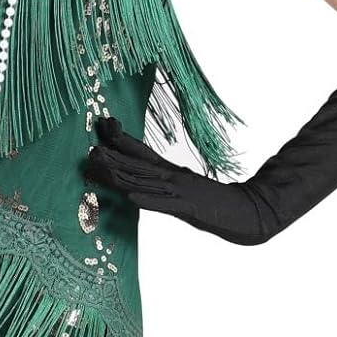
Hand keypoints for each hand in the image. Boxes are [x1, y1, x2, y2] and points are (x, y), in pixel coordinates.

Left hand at [83, 115, 274, 245]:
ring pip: (143, 179)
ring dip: (119, 171)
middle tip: (90, 145)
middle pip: (136, 163)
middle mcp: (172, 177)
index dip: (121, 138)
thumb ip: (164, 185)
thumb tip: (138, 184)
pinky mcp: (188, 207)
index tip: (105, 124)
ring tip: (99, 161)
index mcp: (171, 171)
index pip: (141, 151)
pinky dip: (148, 200)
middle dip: (112, 154)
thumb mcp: (185, 188)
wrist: (247, 212)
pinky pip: (165, 204)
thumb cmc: (213, 203)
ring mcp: (180, 191)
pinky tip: (131, 197)